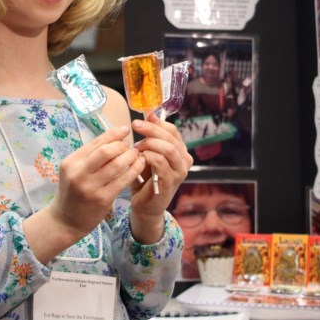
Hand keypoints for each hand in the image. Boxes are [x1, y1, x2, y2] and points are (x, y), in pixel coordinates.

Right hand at [46, 125, 145, 240]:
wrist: (65, 221)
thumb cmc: (73, 193)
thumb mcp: (74, 171)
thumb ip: (90, 156)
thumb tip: (114, 138)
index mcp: (71, 162)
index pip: (95, 142)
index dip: (113, 134)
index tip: (125, 130)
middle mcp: (78, 173)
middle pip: (106, 151)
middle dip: (122, 145)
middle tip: (130, 146)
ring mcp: (90, 187)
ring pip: (116, 164)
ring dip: (130, 156)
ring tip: (137, 155)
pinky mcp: (102, 198)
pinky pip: (123, 180)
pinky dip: (134, 170)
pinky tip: (139, 166)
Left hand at [129, 113, 191, 242]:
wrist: (144, 206)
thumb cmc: (145, 179)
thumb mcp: (147, 154)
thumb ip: (150, 137)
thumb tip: (149, 114)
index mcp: (180, 151)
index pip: (172, 130)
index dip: (158, 122)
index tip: (142, 117)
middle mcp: (184, 160)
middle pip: (171, 137)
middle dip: (151, 129)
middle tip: (135, 125)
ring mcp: (180, 172)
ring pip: (169, 149)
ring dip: (150, 143)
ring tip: (136, 146)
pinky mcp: (171, 182)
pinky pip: (161, 163)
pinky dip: (149, 157)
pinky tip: (140, 157)